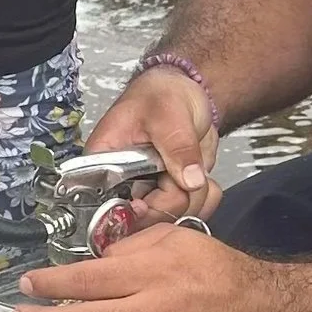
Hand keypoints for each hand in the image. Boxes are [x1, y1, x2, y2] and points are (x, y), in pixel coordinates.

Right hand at [86, 61, 220, 217]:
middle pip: (145, 218)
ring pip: (173, 218)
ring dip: (195, 195)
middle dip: (174, 197)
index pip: (109, 204)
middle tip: (182, 169)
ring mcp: (149, 191)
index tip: (153, 197)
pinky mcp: (171, 193)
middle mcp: (123, 183)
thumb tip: (189, 180)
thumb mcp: (167, 113)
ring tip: (192, 164)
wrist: (185, 94)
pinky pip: (194, 212)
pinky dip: (207, 196)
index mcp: (105, 162)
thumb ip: (177, 147)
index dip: (136, 210)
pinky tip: (201, 173)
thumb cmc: (162, 94)